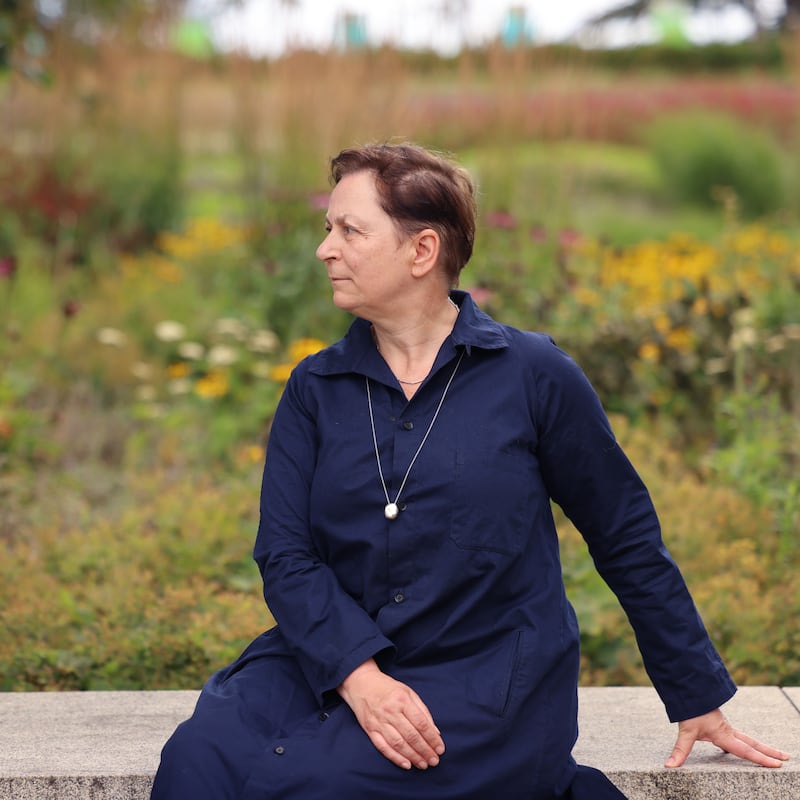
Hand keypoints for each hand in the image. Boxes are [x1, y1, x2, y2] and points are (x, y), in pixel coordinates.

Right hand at [338, 659, 444, 770]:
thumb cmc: (387, 688)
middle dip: (425, 751)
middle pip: (411, 735)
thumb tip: (435, 732)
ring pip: (398, 743)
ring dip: (413, 756)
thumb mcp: (408, 692)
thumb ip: (422, 711)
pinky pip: (383, 746)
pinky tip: (406, 764)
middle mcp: (390, 711)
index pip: (421, 723)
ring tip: (423, 764)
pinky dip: (395, 757)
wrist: (361, 683)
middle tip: (434, 761)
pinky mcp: (370, 729)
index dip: (432, 738)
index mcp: (402, 699)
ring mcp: (379, 721)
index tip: (440, 749)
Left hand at [665, 708, 789, 767]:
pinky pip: (736, 735)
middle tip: (786, 758)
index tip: (777, 765)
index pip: (746, 750)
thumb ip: (680, 750)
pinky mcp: (719, 723)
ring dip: (760, 746)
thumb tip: (670, 766)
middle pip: (752, 743)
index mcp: (724, 735)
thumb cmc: (689, 709)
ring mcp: (724, 726)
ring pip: (746, 738)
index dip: (761, 759)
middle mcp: (728, 731)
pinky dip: (743, 742)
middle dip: (769, 752)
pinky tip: (739, 746)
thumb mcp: (685, 731)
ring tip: (773, 754)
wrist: (687, 689)